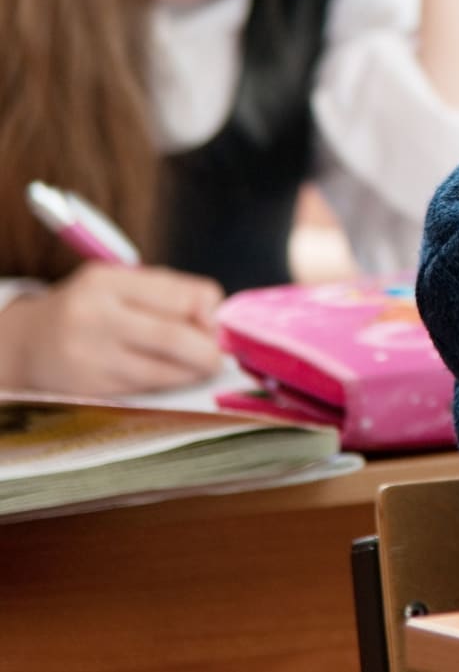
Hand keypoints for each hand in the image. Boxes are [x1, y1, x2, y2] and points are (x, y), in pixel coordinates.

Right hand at [3, 265, 223, 395]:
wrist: (27, 342)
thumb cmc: (92, 307)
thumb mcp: (123, 284)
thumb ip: (173, 293)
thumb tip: (217, 321)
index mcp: (107, 280)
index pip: (182, 297)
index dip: (211, 315)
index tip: (216, 325)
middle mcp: (93, 316)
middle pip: (175, 338)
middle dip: (208, 351)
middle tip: (218, 357)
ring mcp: (88, 356)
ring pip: (162, 372)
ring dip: (193, 373)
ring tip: (200, 367)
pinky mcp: (88, 389)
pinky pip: (144, 391)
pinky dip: (168, 385)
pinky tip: (171, 377)